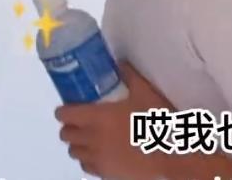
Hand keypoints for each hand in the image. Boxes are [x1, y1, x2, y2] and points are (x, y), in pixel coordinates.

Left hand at [55, 62, 173, 179]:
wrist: (168, 152)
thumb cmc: (155, 119)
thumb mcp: (145, 92)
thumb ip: (130, 76)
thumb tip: (120, 63)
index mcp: (97, 117)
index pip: (66, 115)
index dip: (64, 110)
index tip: (69, 106)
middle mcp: (91, 139)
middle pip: (66, 134)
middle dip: (70, 126)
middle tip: (81, 119)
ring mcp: (96, 158)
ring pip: (74, 152)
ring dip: (78, 143)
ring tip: (90, 136)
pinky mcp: (104, 173)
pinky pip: (86, 166)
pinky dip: (87, 158)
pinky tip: (100, 152)